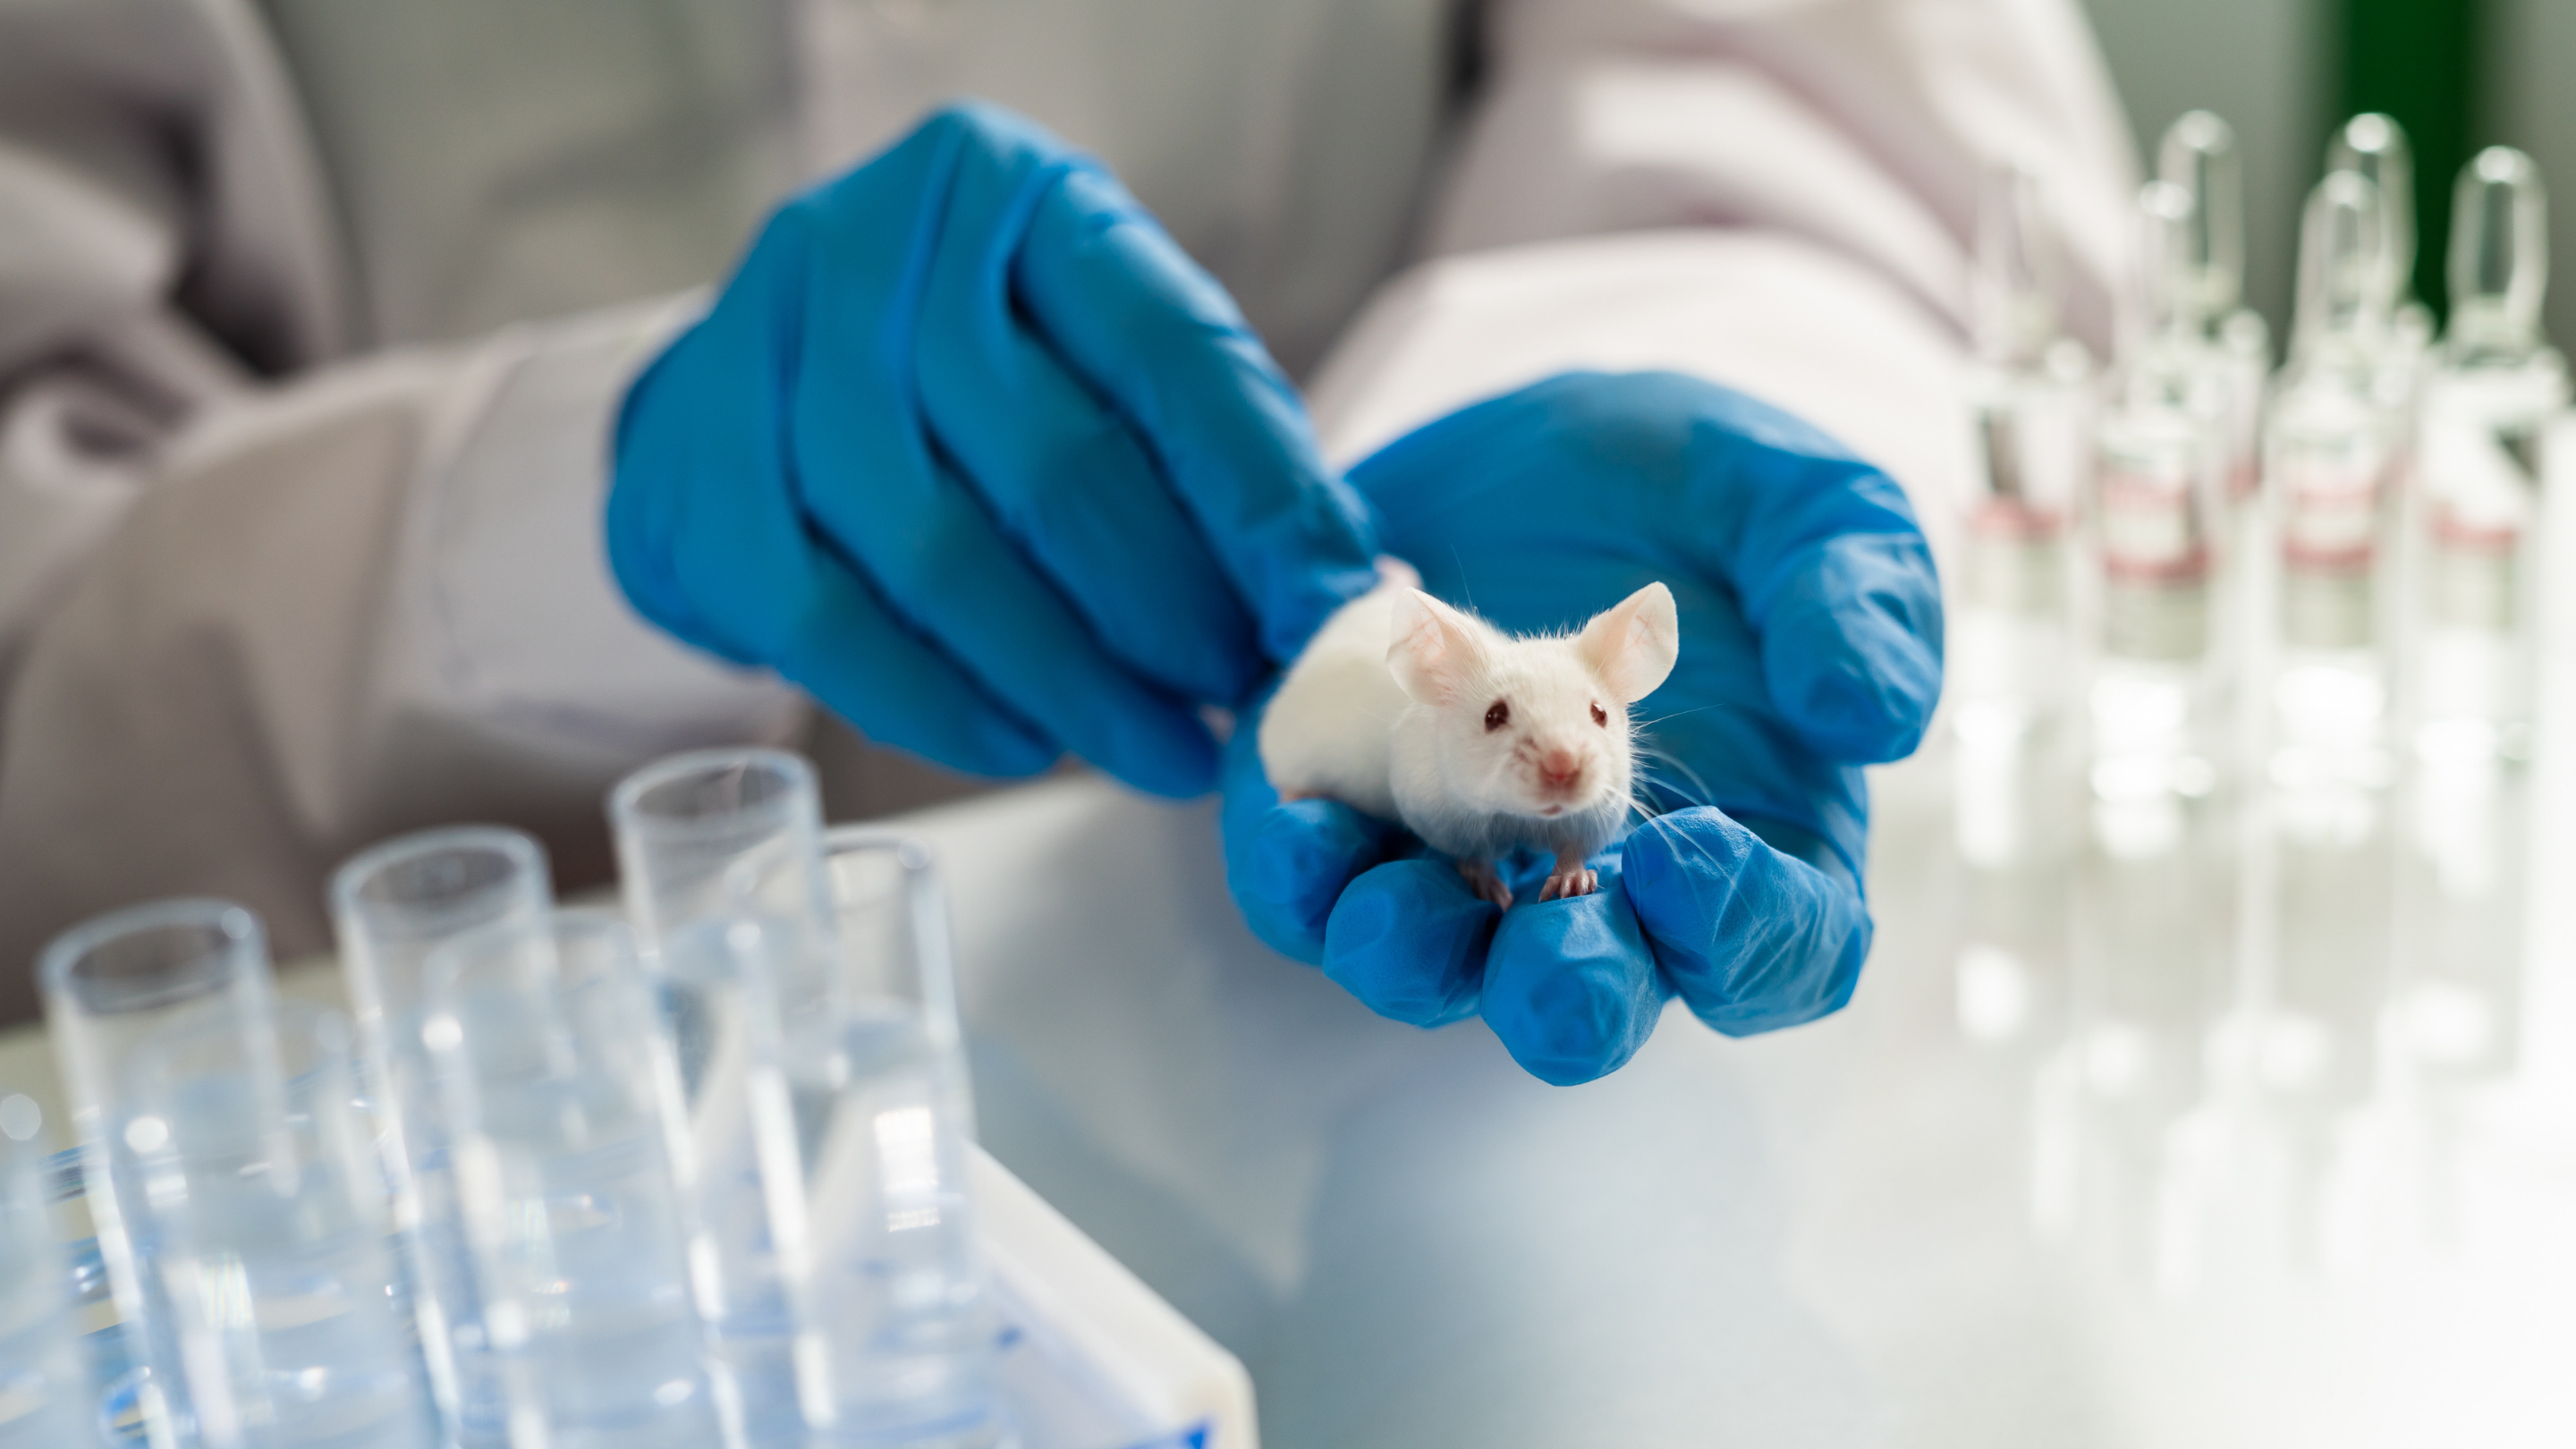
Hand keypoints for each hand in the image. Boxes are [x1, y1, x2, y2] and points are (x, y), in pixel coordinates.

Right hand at [609, 104, 1378, 795]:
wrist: (749, 386)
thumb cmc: (964, 378)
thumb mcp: (1092, 350)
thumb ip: (1209, 447)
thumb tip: (1346, 588)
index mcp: (1012, 193)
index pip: (1166, 355)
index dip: (1260, 502)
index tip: (1328, 611)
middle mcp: (877, 250)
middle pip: (1054, 469)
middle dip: (1171, 614)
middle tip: (1239, 697)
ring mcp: (765, 358)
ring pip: (944, 561)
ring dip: (1074, 686)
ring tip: (1161, 746)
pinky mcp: (695, 480)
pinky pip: (835, 630)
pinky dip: (946, 710)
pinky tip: (1025, 745)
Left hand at [1220, 372, 1941, 1082]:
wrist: (1519, 429)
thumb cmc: (1700, 484)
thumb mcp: (1801, 501)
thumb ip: (1856, 596)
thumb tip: (1869, 722)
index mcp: (1755, 840)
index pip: (1779, 950)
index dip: (1743, 937)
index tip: (1690, 861)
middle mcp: (1606, 884)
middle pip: (1601, 999)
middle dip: (1568, 995)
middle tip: (1545, 944)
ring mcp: (1470, 865)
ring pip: (1443, 971)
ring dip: (1416, 954)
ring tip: (1394, 901)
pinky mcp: (1349, 822)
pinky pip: (1313, 897)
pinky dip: (1303, 878)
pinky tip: (1302, 822)